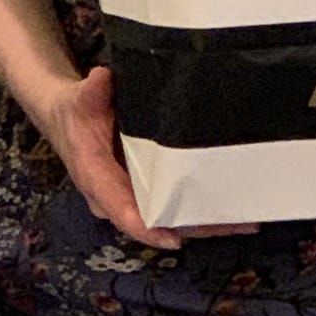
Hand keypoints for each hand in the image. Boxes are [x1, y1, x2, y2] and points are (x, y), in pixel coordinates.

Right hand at [27, 62, 256, 247]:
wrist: (68, 119)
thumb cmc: (76, 113)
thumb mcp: (79, 99)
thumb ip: (90, 91)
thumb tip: (102, 78)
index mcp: (97, 180)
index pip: (122, 210)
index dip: (147, 227)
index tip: (174, 237)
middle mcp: (116, 198)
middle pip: (157, 222)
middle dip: (194, 226)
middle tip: (234, 224)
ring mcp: (133, 197)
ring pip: (171, 219)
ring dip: (206, 222)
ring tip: (247, 221)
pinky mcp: (146, 190)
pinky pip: (174, 205)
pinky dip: (201, 208)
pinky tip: (234, 208)